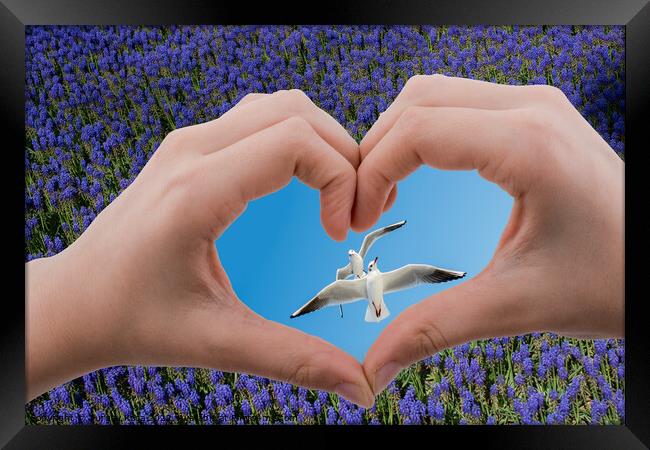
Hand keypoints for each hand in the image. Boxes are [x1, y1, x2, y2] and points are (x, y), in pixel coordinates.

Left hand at [26, 90, 375, 406]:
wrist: (74, 302)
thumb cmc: (131, 321)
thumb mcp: (215, 343)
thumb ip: (294, 360)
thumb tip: (361, 386)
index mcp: (196, 191)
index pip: (295, 142)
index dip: (340, 178)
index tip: (343, 229)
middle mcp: (191, 151)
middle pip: (296, 113)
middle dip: (343, 156)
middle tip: (353, 211)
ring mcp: (187, 143)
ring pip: (280, 107)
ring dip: (321, 142)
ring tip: (337, 192)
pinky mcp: (189, 148)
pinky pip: (258, 118)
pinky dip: (295, 138)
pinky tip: (302, 181)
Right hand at [354, 74, 623, 394]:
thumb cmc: (613, 281)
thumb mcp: (517, 305)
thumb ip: (435, 328)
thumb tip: (373, 366)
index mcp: (528, 145)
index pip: (417, 131)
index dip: (370, 172)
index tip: (355, 219)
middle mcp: (532, 108)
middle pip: (418, 102)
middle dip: (376, 152)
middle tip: (362, 208)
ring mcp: (536, 106)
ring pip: (435, 95)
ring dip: (397, 138)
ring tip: (384, 191)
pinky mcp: (535, 116)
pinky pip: (459, 104)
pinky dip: (424, 133)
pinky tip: (417, 172)